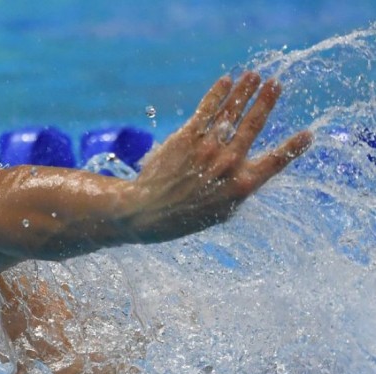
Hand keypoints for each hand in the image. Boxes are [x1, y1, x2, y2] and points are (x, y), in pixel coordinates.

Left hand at [125, 72, 312, 242]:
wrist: (147, 210)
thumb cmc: (185, 216)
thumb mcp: (221, 212)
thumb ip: (239, 190)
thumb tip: (251, 174)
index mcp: (242, 185)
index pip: (276, 162)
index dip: (293, 148)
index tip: (308, 134)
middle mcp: (228, 163)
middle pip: (253, 125)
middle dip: (266, 102)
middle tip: (276, 83)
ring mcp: (207, 147)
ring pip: (231, 112)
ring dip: (245, 91)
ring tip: (255, 75)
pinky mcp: (186, 137)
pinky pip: (206, 110)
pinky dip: (217, 93)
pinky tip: (227, 81)